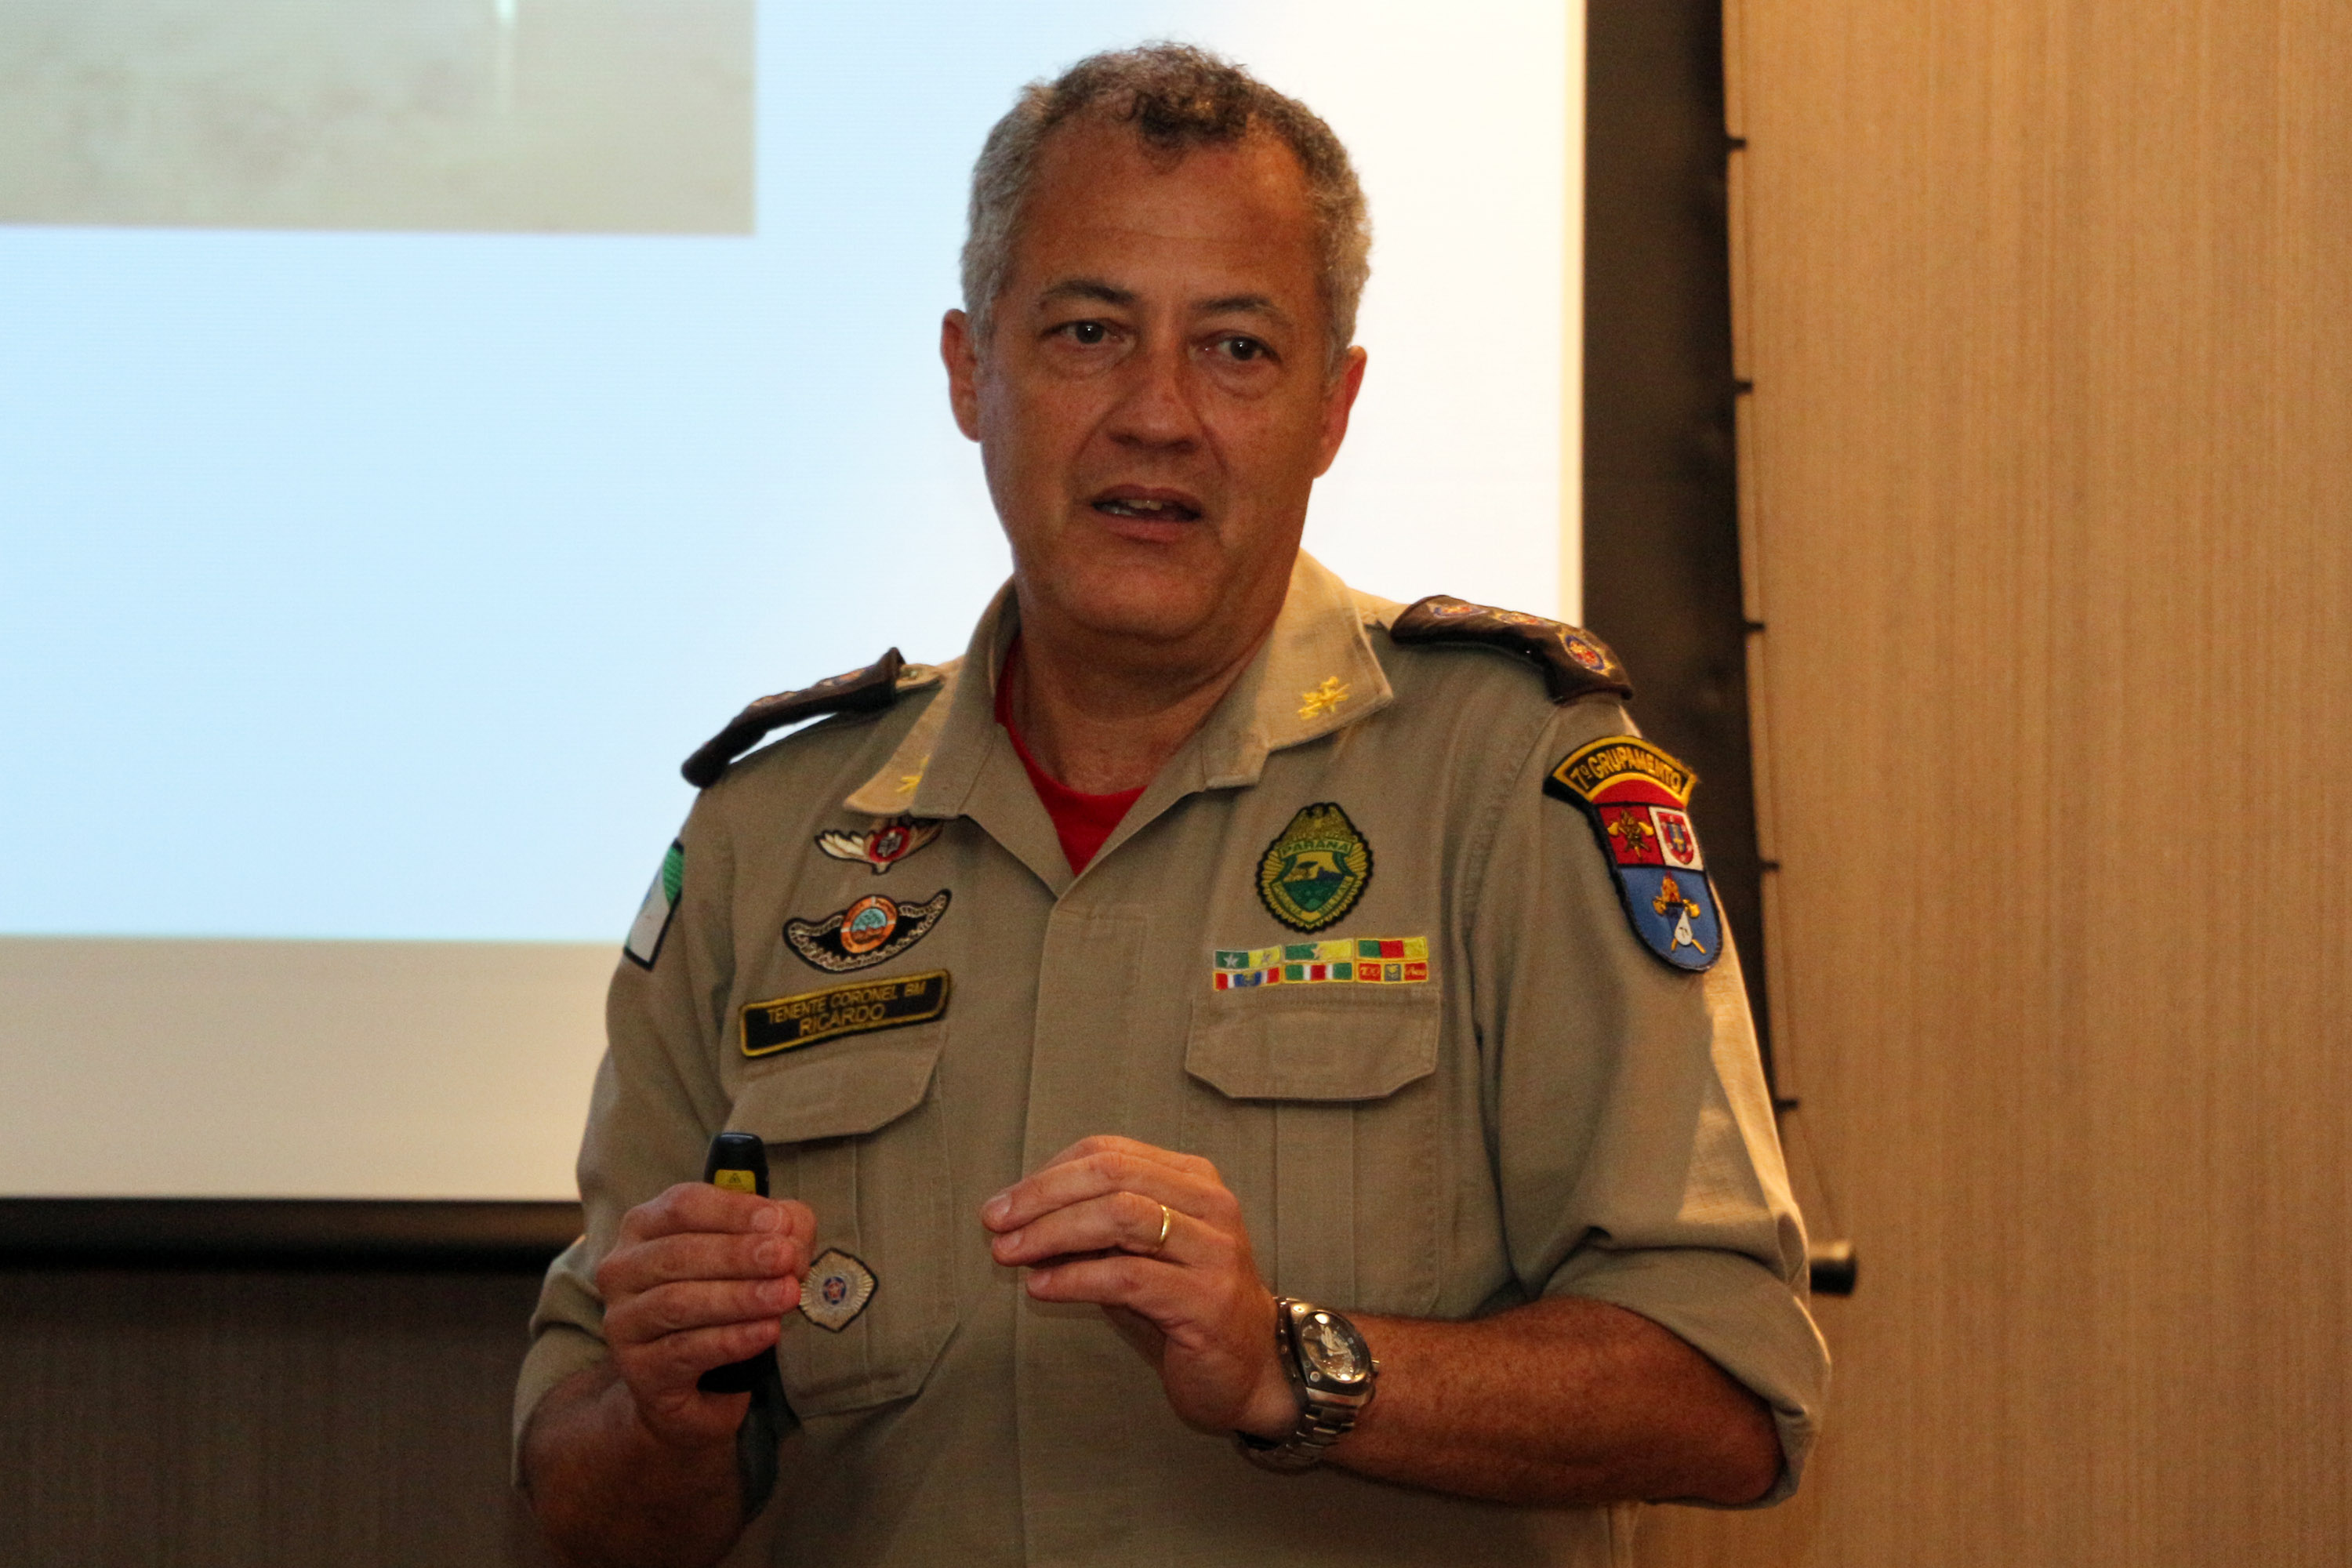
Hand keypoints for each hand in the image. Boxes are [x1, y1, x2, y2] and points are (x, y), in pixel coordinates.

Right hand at [594, 1182, 816, 1449]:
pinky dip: (731, 1339)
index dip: (732, 1211)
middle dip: (738, 1255)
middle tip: (785, 1259)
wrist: (694, 1384)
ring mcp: (622, 1321)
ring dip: (738, 1297)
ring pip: (678, 1302)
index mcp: (646, 1227)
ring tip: (785, 1296)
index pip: (682, 1206)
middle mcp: (623, 1270)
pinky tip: (767, 1332)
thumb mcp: (755, 1257)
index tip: (777, 1221)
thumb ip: (778, 1232)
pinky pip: (684, 1350)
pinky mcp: (636, 1369)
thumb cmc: (721, 1303)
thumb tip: (788, 1229)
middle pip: (678, 1253)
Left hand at [982, 1135, 1295, 1437]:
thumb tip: (1016, 1219)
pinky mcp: (1207, 1300)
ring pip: (1120, 1217)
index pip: (1110, 1153)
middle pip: (1113, 1176)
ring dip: (1052, 1232)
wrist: (1247, 1371)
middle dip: (1042, 1196)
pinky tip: (1042, 1286)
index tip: (1003, 1205)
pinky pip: (1127, 1277)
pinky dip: (1074, 1278)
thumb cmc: (1181, 1308)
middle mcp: (1210, 1205)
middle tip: (994, 1223)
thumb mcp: (1136, 1256)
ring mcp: (1214, 1251)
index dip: (1048, 1174)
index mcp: (1193, 1179)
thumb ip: (1092, 1230)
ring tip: (1009, 1254)